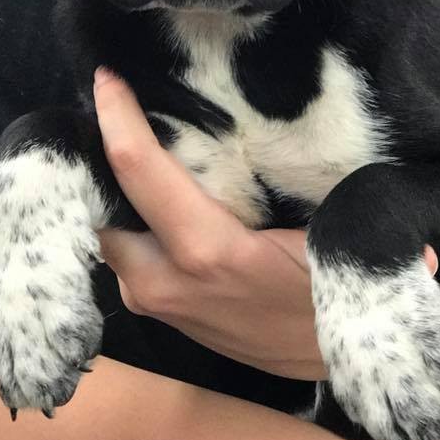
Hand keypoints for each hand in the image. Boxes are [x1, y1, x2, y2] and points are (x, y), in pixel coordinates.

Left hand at [93, 68, 437, 380]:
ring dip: (115, 191)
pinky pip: (127, 256)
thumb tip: (275, 118)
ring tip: (132, 140)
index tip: (107, 76)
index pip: (138, 169)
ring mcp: (157, 304)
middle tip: (114, 105)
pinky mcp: (160, 314)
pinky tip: (154, 194)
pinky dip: (131, 220)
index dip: (116, 116)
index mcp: (207, 250)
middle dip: (99, 157)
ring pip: (110, 233)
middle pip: (103, 204)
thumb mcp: (323, 223)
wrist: (339, 363)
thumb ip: (292, 176)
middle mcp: (164, 281)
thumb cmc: (337, 288)